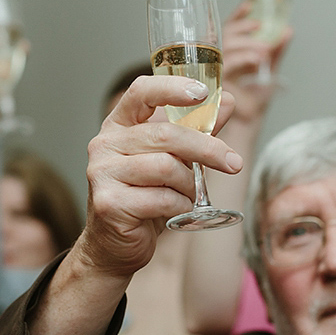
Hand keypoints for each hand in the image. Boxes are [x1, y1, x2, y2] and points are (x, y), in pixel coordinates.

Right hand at [75, 75, 242, 278]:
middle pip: (165, 134)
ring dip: (190, 184)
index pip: (141, 92)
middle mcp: (105, 145)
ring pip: (165, 167)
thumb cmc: (145, 198)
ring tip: (191, 195)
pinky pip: (161, 198)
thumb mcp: (174, 159)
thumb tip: (228, 102)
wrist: (116, 245)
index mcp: (119, 126)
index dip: (172, 89)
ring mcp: (102, 174)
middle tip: (233, 162)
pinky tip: (177, 211)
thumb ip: (197, 131)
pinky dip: (180, 205)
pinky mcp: (109, 203)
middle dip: (206, 149)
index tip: (203, 93)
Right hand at [222, 0, 292, 125]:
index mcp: (226, 57)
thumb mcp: (268, 72)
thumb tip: (287, 30)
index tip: (249, 5)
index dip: (236, 17)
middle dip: (241, 29)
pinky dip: (243, 60)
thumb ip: (276, 53)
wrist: (248, 127)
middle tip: (259, 27)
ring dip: (245, 45)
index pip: (226, 31)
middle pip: (222, 36)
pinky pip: (226, 67)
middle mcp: (215, 64)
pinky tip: (257, 61)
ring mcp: (211, 74)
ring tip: (264, 50)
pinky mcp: (214, 87)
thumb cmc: (253, 105)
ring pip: (223, 49)